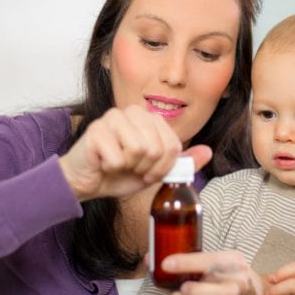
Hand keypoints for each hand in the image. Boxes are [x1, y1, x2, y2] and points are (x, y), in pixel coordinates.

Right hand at [59, 105, 211, 200]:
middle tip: (131, 168)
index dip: (162, 167)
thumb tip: (208, 152)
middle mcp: (131, 112)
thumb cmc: (119, 173)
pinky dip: (111, 168)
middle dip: (145, 168)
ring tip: (118, 164)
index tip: (148, 171)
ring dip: (128, 167)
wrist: (86, 182)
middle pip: (156, 147)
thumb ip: (182, 162)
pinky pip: (116, 157)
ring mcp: (112, 118)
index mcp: (149, 119)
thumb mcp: (156, 171)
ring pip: (138, 149)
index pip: (172, 145)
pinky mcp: (95, 130)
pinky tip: (103, 162)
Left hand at [161, 251, 290, 294]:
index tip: (166, 263)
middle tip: (180, 286)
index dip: (187, 262)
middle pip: (219, 286)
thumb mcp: (216, 262)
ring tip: (177, 294)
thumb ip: (188, 261)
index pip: (210, 259)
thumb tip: (151, 258)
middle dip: (196, 289)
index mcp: (231, 260)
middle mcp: (235, 280)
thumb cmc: (226, 277)